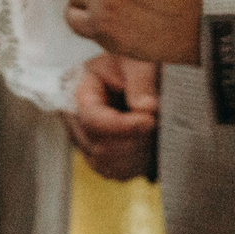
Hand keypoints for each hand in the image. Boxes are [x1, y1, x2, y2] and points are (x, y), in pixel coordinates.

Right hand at [62, 53, 159, 180]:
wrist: (137, 77)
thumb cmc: (134, 64)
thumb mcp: (138, 61)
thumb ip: (142, 81)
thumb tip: (147, 109)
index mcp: (79, 90)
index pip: (93, 120)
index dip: (123, 126)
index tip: (151, 120)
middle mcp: (75, 121)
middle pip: (100, 147)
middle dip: (135, 139)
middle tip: (159, 122)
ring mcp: (85, 144)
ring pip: (110, 164)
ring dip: (139, 152)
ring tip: (155, 130)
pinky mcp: (100, 160)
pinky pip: (118, 172)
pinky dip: (138, 163)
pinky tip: (149, 143)